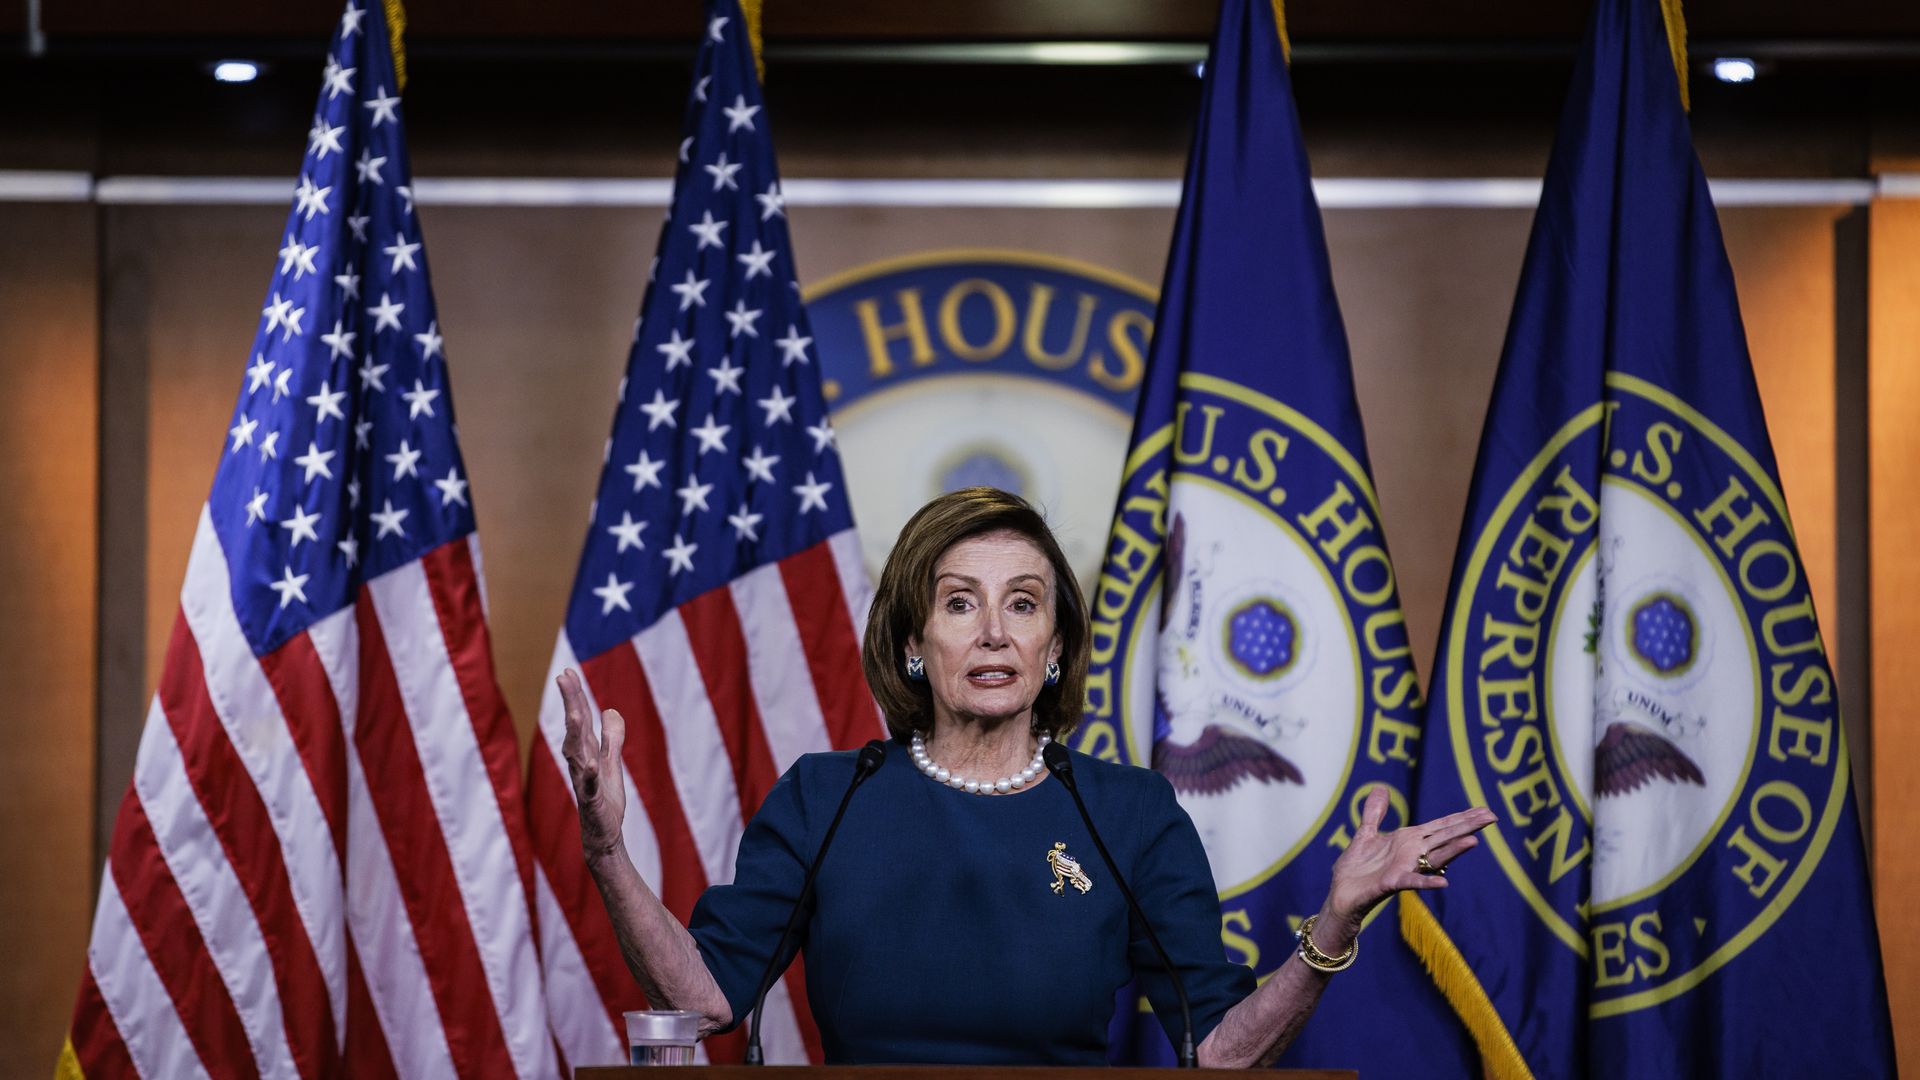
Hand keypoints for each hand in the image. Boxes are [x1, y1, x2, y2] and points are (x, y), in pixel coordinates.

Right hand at [558, 668, 627, 863]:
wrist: (604, 836)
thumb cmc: (604, 800)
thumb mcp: (612, 763)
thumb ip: (612, 737)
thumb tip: (611, 710)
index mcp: (585, 752)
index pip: (578, 718)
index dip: (574, 696)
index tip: (568, 672)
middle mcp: (579, 762)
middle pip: (574, 728)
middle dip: (570, 703)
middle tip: (563, 678)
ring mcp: (584, 781)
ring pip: (577, 753)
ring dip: (576, 733)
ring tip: (577, 712)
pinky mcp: (593, 800)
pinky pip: (590, 786)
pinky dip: (591, 775)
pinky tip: (593, 763)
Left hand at [1321, 786, 1496, 940]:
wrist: (1341, 894)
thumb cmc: (1356, 869)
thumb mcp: (1366, 834)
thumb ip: (1375, 812)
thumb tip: (1381, 788)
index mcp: (1408, 841)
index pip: (1440, 827)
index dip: (1461, 818)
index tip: (1484, 810)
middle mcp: (1412, 854)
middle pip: (1444, 838)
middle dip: (1466, 828)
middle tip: (1492, 817)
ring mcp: (1405, 869)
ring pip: (1435, 858)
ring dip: (1453, 851)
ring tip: (1473, 841)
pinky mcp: (1391, 883)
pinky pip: (1412, 882)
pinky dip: (1427, 882)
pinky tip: (1443, 883)